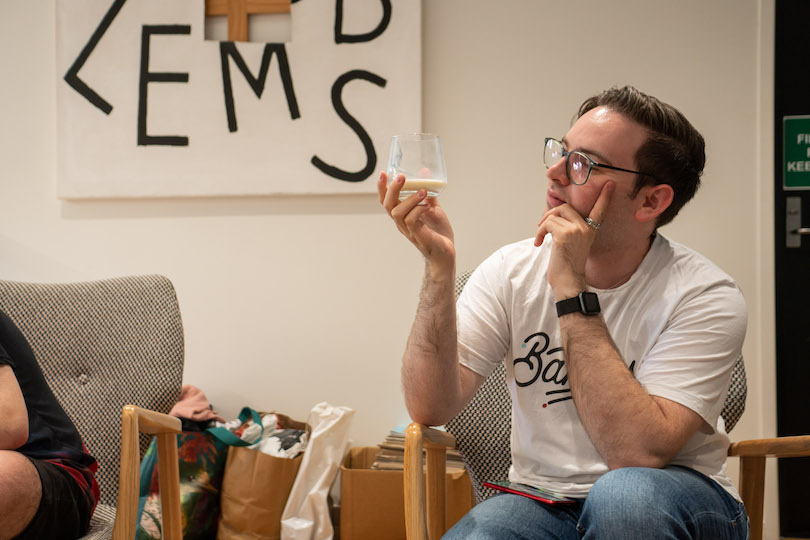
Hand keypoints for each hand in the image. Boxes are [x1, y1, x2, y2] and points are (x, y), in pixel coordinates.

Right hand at [378, 172, 455, 277]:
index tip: (384, 173)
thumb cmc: (437, 232)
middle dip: (392, 189)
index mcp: (402, 215)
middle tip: (402, 177)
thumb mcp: (432, 207)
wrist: (446, 252)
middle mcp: (401, 223)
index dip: (382, 188)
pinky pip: (411, 221)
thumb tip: (425, 172)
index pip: (386, 201)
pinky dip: (418, 210)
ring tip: (423, 191)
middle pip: (387, 205)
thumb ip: (428, 193)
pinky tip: (427, 206)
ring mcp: (408, 230)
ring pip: (397, 213)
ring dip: (409, 199)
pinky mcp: (417, 235)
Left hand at [534, 181, 613, 297]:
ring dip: (543, 225)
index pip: (599, 210)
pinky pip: (547, 224)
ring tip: (541, 238)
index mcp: (590, 230)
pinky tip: (539, 243)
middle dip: (550, 214)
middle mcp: (586, 228)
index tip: (610, 184)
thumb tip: (553, 216)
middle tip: (543, 226)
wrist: (568, 281)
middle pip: (565, 207)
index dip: (604, 197)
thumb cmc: (567, 265)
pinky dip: (540, 232)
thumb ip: (570, 229)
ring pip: (554, 214)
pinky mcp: (564, 234)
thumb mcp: (573, 244)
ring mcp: (576, 230)